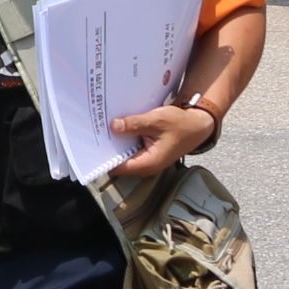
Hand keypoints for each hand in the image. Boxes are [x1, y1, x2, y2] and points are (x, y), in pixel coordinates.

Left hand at [103, 102, 220, 181]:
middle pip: (119, 162)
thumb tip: (113, 126)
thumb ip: (135, 124)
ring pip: (124, 154)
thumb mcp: (156, 120)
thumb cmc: (180, 124)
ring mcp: (146, 160)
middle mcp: (146, 166)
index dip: (104, 157)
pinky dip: (124, 140)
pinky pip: (130, 149)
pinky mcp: (147, 153)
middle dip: (107, 148)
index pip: (119, 167)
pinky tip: (117, 127)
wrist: (197, 125)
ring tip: (102, 128)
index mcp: (149, 163)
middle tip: (93, 132)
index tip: (91, 145)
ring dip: (116, 143)